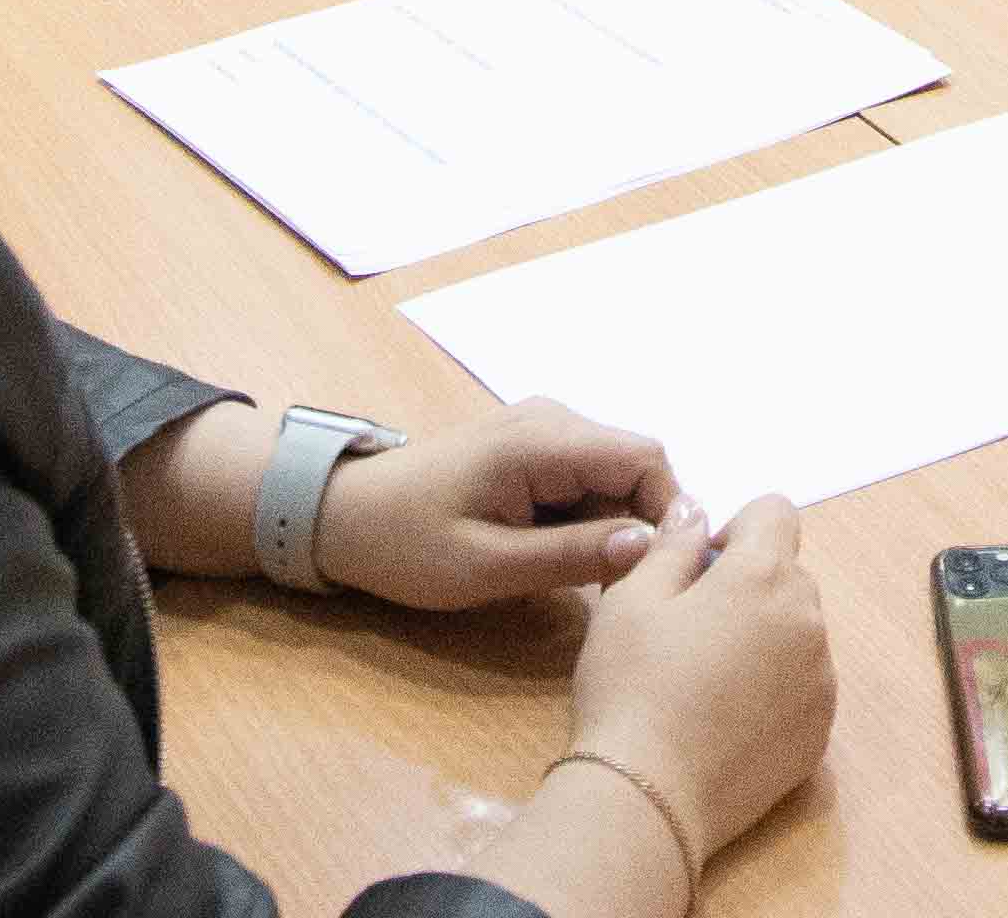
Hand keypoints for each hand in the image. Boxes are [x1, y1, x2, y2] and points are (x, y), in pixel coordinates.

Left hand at [314, 399, 678, 612]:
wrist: (342, 517)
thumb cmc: (406, 544)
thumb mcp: (488, 567)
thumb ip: (571, 556)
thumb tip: (649, 546)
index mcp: (542, 440)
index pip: (645, 458)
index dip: (666, 513)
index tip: (655, 574)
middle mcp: (553, 419)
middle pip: (634, 466)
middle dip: (636, 525)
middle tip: (610, 588)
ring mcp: (543, 430)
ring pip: (614, 476)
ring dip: (610, 526)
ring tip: (575, 577)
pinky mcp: (534, 448)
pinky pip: (586, 480)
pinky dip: (586, 519)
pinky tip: (555, 556)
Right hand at [563, 492, 831, 866]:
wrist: (648, 799)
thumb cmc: (631, 688)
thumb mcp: (632, 600)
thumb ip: (673, 545)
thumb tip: (697, 509)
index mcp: (763, 576)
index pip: (775, 512)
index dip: (734, 529)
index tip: (696, 571)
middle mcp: (808, 620)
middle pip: (788, 574)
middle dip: (748, 585)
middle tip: (690, 629)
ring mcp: (821, 681)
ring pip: (798, 631)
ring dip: (764, 637)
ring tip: (706, 681)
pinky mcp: (820, 733)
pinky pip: (804, 686)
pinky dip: (775, 688)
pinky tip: (725, 719)